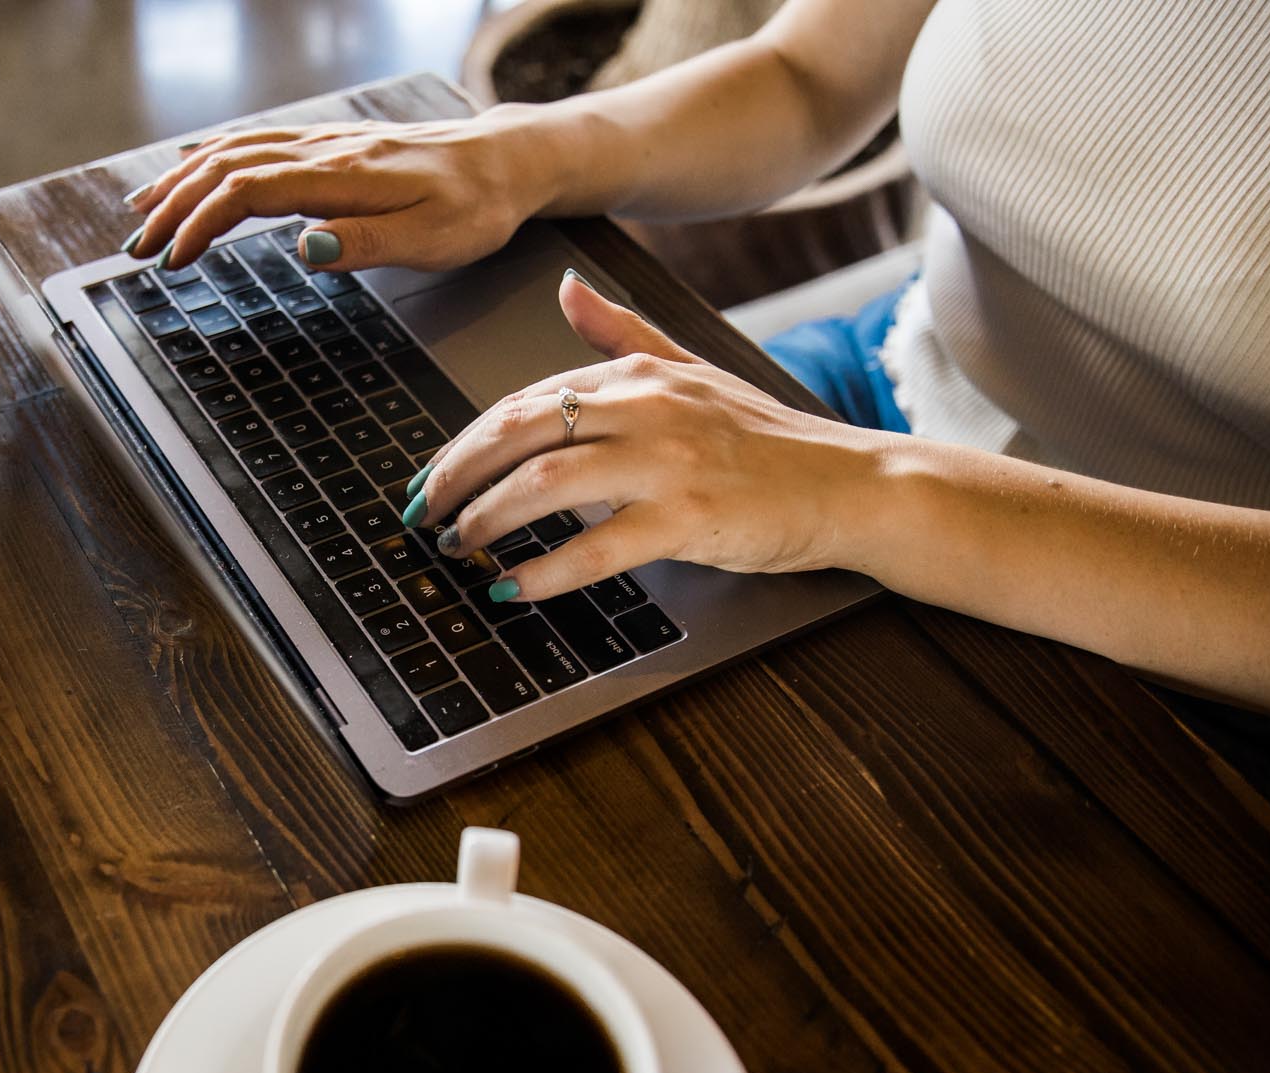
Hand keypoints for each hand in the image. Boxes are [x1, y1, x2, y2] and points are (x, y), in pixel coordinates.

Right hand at [120, 108, 560, 271]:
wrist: (507, 161)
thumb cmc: (475, 209)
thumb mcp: (432, 239)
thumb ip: (366, 243)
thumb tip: (305, 247)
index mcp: (342, 176)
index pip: (248, 191)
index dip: (200, 223)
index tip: (172, 261)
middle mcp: (325, 151)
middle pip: (226, 166)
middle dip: (173, 206)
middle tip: (135, 248)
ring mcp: (325, 143)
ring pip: (235, 149)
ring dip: (181, 178)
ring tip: (141, 210)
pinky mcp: (330, 146)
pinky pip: (256, 143)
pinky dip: (211, 157)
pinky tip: (190, 168)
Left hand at [410, 274, 887, 600]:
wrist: (846, 483)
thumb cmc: (764, 438)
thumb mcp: (691, 370)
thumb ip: (622, 333)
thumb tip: (567, 287)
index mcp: (638, 375)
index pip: (523, 400)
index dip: (465, 442)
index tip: (431, 479)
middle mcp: (645, 408)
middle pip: (516, 432)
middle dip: (455, 475)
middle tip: (422, 515)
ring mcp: (665, 463)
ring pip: (542, 483)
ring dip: (486, 520)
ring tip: (457, 548)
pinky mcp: (686, 518)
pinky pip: (595, 548)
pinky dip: (543, 571)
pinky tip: (510, 588)